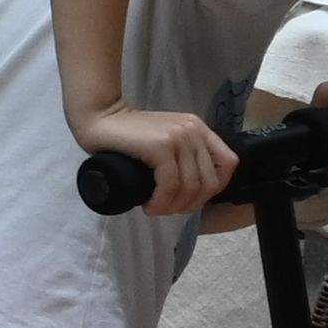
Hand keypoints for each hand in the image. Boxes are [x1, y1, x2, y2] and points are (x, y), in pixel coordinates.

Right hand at [76, 99, 236, 220]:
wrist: (99, 118)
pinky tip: (149, 206)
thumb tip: (194, 191)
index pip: (229, 163)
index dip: (215, 187)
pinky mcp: (161, 146)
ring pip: (190, 187)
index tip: (191, 198)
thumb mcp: (165, 140)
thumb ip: (183, 154)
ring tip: (155, 209)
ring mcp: (178, 137)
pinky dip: (161, 202)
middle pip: (209, 181)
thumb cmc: (127, 135)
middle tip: (167, 209)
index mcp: (199, 128)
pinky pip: (170, 185)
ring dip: (172, 207)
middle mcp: (193, 130)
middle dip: (190, 204)